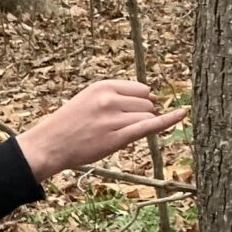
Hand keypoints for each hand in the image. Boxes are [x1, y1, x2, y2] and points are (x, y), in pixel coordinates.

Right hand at [15, 80, 186, 182]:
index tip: (130, 113)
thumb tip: (151, 99)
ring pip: (147, 116)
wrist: (49, 145)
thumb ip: (115, 96)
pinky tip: (182, 113)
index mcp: (103, 86)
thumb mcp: (88, 99)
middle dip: (140, 115)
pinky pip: (150, 126)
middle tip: (117, 128)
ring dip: (140, 126)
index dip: (140, 102)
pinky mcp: (118, 137)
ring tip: (115, 134)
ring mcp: (115, 118)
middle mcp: (110, 99)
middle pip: (147, 104)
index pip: (141, 89)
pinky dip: (169, 120)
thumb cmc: (68, 124)